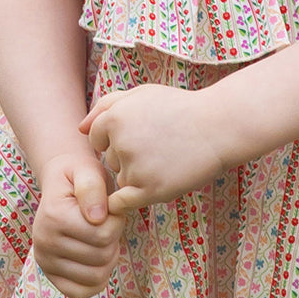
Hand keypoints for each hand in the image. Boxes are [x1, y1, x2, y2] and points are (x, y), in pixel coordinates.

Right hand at [31, 149, 126, 297]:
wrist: (60, 182)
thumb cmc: (79, 176)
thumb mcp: (88, 170)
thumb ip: (92, 188)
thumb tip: (97, 217)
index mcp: (54, 217)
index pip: (103, 235)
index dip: (117, 221)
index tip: (110, 208)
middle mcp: (44, 242)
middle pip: (101, 257)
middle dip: (113, 239)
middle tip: (107, 223)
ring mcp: (45, 261)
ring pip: (96, 277)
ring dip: (108, 258)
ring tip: (101, 237)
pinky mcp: (50, 275)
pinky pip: (81, 292)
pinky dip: (96, 279)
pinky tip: (97, 258)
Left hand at [78, 84, 228, 213]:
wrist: (218, 127)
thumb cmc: (179, 108)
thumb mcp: (142, 94)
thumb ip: (106, 105)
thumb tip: (80, 128)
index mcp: (115, 117)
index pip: (96, 138)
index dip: (117, 137)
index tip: (142, 134)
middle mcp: (120, 143)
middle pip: (111, 160)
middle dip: (129, 156)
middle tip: (160, 145)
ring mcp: (134, 169)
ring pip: (121, 179)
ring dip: (138, 175)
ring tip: (167, 159)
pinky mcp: (149, 191)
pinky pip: (122, 203)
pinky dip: (132, 198)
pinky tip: (153, 184)